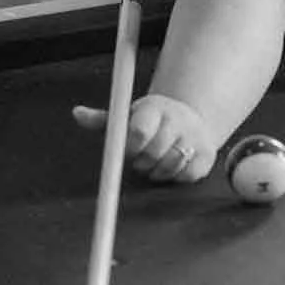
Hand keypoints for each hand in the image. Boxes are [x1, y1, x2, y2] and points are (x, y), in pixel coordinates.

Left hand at [72, 93, 215, 182]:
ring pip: (169, 166)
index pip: (139, 131)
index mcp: (154, 108)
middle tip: (141, 159)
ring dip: (157, 172)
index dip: (130, 147)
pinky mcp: (207, 156)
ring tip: (155, 162)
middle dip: (142, 162)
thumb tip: (77, 113)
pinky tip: (172, 166)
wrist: (192, 118)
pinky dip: (176, 177)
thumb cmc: (152, 121)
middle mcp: (177, 119)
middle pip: (153, 153)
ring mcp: (194, 137)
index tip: (129, 150)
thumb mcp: (128, 116)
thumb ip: (103, 119)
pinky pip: (186, 176)